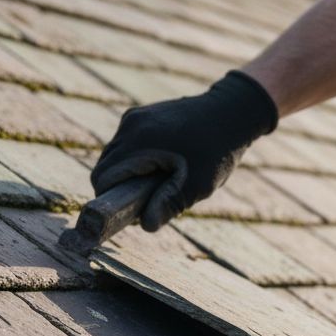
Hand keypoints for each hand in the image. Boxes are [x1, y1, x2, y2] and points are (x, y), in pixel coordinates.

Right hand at [90, 70, 277, 230]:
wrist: (233, 110)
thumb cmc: (218, 149)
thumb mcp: (198, 183)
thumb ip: (169, 204)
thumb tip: (145, 225)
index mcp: (139, 142)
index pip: (102, 177)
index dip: (109, 199)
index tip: (131, 212)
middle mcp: (130, 126)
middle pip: (105, 167)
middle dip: (119, 189)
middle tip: (148, 202)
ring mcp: (134, 117)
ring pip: (114, 156)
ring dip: (127, 174)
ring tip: (158, 184)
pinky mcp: (141, 115)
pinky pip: (126, 144)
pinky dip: (135, 160)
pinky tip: (161, 166)